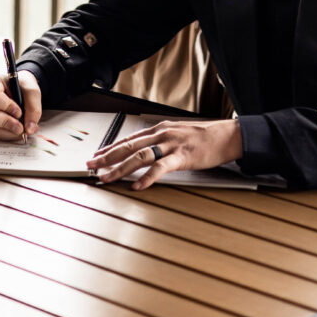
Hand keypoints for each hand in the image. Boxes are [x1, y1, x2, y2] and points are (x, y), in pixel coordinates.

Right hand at [0, 70, 41, 139]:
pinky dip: (8, 135)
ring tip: (22, 129)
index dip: (6, 106)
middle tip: (21, 127)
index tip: (19, 112)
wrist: (18, 90)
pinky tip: (18, 131)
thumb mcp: (30, 90)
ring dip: (7, 131)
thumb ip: (33, 107)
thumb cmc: (21, 87)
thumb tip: (30, 129)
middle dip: (5, 122)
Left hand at [86, 118, 242, 189]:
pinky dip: (147, 178)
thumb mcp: (178, 134)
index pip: (129, 138)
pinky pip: (161, 168)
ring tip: (107, 177)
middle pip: (128, 146)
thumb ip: (161, 141)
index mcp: (159, 129)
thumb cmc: (203, 137)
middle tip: (91, 166)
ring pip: (139, 156)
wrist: (226, 135)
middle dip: (107, 157)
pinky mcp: (182, 157)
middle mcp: (162, 134)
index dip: (111, 148)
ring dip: (120, 168)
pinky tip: (137, 186)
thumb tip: (144, 151)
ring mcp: (171, 145)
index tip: (96, 155)